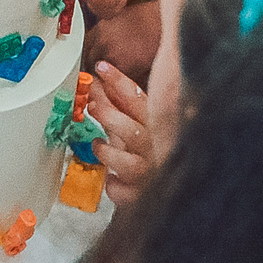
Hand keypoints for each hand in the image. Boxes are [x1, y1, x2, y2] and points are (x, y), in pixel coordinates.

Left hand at [87, 63, 153, 204]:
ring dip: (105, 151)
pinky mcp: (139, 194)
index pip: (137, 98)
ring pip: (123, 161)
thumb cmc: (148, 151)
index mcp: (157, 124)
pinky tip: (111, 179)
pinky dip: (113, 185)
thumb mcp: (139, 123)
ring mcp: (147, 172)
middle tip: (91, 105)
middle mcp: (154, 147)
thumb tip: (99, 79)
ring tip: (98, 144)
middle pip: (129, 128)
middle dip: (107, 114)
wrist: (170, 188)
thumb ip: (122, 105)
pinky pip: (121, 190)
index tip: (100, 67)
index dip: (117, 81)